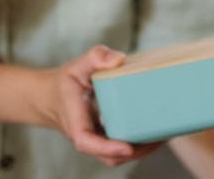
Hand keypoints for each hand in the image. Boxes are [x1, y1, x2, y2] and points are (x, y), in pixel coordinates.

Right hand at [49, 45, 161, 166]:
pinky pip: (120, 147)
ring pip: (117, 156)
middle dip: (136, 152)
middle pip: (109, 156)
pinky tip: (155, 131)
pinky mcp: (104, 139)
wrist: (48, 98)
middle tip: (161, 137)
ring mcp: (96, 140)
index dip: (107, 147)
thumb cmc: (64, 82)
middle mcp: (86, 137)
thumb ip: (95, 57)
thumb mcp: (76, 66)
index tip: (127, 146)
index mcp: (75, 122)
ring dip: (141, 150)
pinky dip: (138, 144)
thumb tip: (119, 59)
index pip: (87, 142)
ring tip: (164, 134)